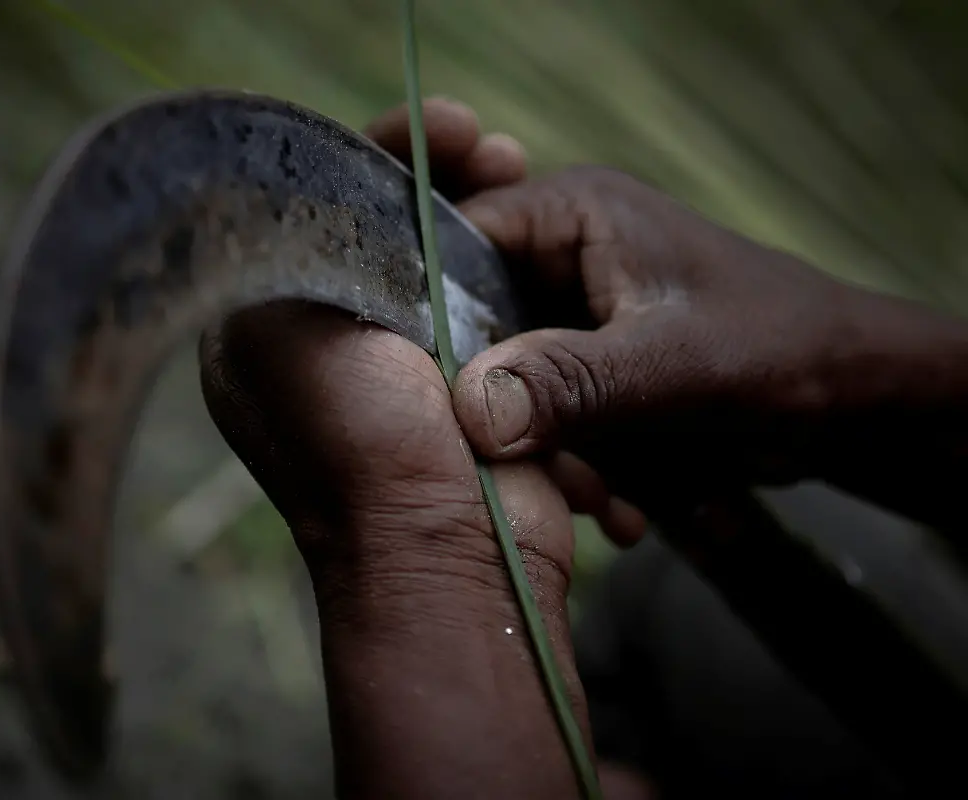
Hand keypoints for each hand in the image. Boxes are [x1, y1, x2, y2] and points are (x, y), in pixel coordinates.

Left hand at [199, 99, 595, 798]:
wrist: (449, 553)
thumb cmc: (356, 444)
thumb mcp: (281, 326)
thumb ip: (288, 244)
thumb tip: (305, 182)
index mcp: (270, 328)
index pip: (318, 207)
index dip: (384, 154)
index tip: (450, 127)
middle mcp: (333, 346)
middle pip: (389, 228)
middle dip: (447, 179)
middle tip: (499, 147)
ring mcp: (408, 372)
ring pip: (452, 266)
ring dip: (492, 219)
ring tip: (525, 172)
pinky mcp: (477, 396)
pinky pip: (500, 316)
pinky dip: (521, 282)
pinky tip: (544, 245)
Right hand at [429, 127, 967, 528]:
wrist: (860, 403)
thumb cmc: (785, 352)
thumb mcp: (675, 366)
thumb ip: (571, 382)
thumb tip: (467, 407)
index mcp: (571, 213)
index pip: (454, 241)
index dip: (430, 315)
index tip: (431, 397)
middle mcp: (559, 257)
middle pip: (474, 330)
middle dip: (499, 411)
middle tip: (539, 473)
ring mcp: (573, 318)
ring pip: (506, 387)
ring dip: (547, 454)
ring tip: (603, 498)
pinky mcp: (590, 370)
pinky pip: (547, 418)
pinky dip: (576, 466)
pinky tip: (621, 504)